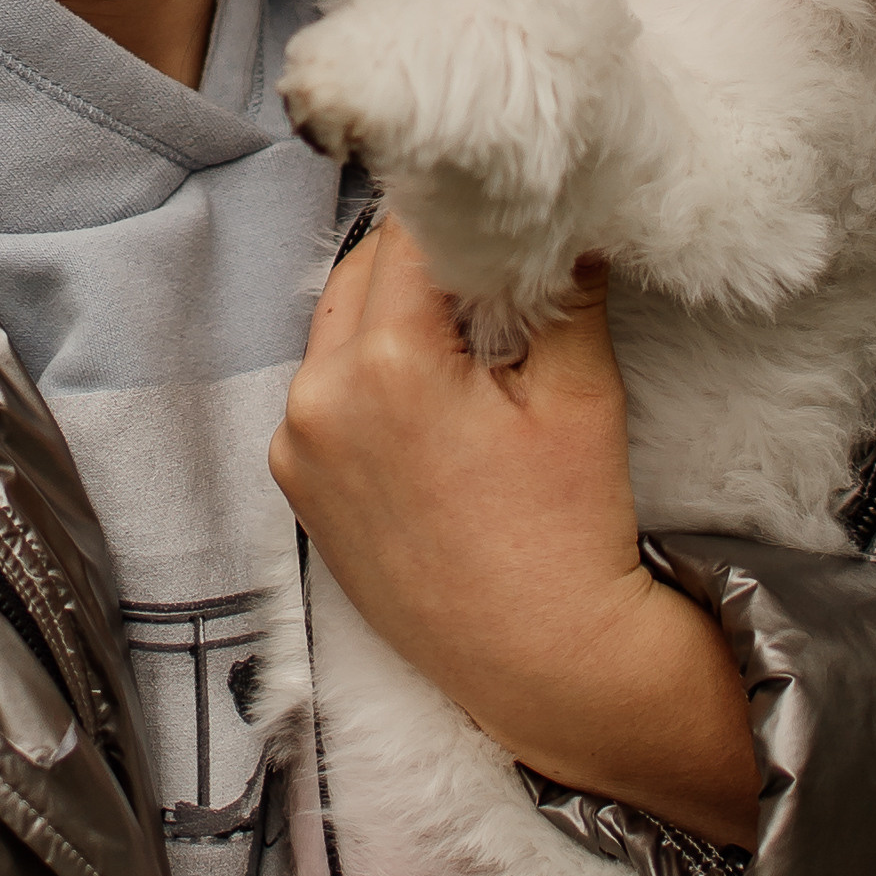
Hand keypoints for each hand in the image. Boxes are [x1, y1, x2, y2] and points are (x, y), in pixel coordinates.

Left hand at [268, 220, 759, 849]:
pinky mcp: (296, 486)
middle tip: (492, 275)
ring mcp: (296, 446)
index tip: (497, 209)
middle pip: (363, 275)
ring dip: (393, 316)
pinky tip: (433, 405)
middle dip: (424, 262)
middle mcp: (316, 398)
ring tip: (470, 346)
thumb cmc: (566, 535)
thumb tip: (560, 216)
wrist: (543, 666)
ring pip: (338, 329)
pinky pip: (326, 393)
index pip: (409, 235)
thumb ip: (560, 289)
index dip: (458, 212)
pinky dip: (369, 377)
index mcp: (382, 363)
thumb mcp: (579, 395)